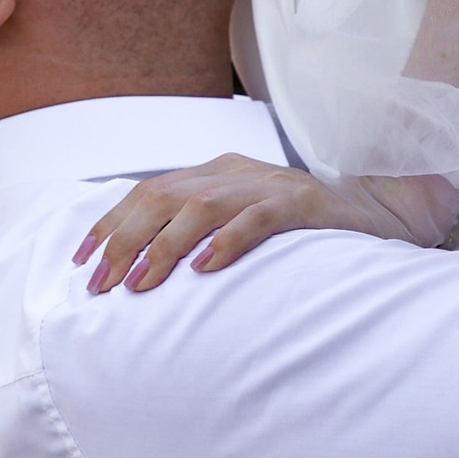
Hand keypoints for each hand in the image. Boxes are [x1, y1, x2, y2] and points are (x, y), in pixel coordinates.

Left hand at [76, 157, 448, 294]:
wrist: (378, 213)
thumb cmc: (298, 233)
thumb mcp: (239, 223)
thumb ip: (196, 232)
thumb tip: (136, 271)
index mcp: (214, 173)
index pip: (147, 191)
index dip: (110, 223)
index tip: (80, 262)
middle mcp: (236, 172)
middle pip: (164, 197)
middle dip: (124, 241)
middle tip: (100, 285)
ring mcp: (271, 184)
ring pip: (202, 207)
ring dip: (164, 246)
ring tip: (139, 284)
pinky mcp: (305, 204)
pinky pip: (260, 218)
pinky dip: (229, 241)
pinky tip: (205, 268)